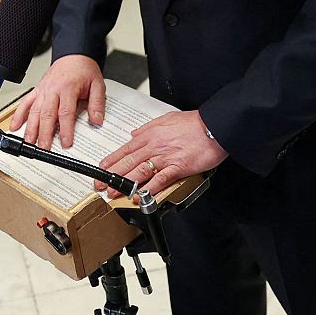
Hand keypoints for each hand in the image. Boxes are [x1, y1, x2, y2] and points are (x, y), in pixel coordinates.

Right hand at [12, 54, 104, 149]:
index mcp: (68, 88)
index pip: (66, 112)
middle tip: (45, 148)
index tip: (66, 142)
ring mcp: (43, 90)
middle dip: (44, 133)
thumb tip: (97, 120)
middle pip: (47, 114)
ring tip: (30, 142)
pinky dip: (18, 115)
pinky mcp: (37, 90)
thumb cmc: (84, 69)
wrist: (73, 54)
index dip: (66, 129)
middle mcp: (53, 90)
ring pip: (34, 111)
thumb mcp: (97, 84)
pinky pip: (25, 103)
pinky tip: (15, 126)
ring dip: (31, 128)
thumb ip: (97, 103)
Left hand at [97, 110, 226, 197]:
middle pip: (128, 162)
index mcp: (151, 134)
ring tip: (114, 193)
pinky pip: (160, 180)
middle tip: (101, 185)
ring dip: (125, 184)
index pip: (126, 149)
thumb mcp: (167, 118)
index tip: (102, 169)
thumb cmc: (194, 123)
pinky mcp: (178, 167)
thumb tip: (135, 134)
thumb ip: (148, 127)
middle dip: (112, 175)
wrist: (214, 126)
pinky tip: (140, 196)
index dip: (112, 161)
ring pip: (140, 172)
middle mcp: (155, 146)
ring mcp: (166, 157)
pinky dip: (149, 189)